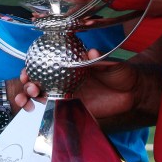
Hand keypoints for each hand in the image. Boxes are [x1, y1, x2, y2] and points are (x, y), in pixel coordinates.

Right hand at [15, 50, 140, 121]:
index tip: (27, 68)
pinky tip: (35, 109)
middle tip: (30, 85)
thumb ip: (99, 59)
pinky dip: (42, 109)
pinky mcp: (73, 109)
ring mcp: (68, 94)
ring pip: (42, 95)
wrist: (133, 94)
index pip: (48, 62)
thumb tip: (91, 52)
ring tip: (30, 98)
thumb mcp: (111, 64)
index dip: (33, 64)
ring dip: (30, 96)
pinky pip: (54, 110)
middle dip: (27, 82)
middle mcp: (66, 79)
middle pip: (39, 79)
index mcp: (72, 65)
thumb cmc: (122, 73)